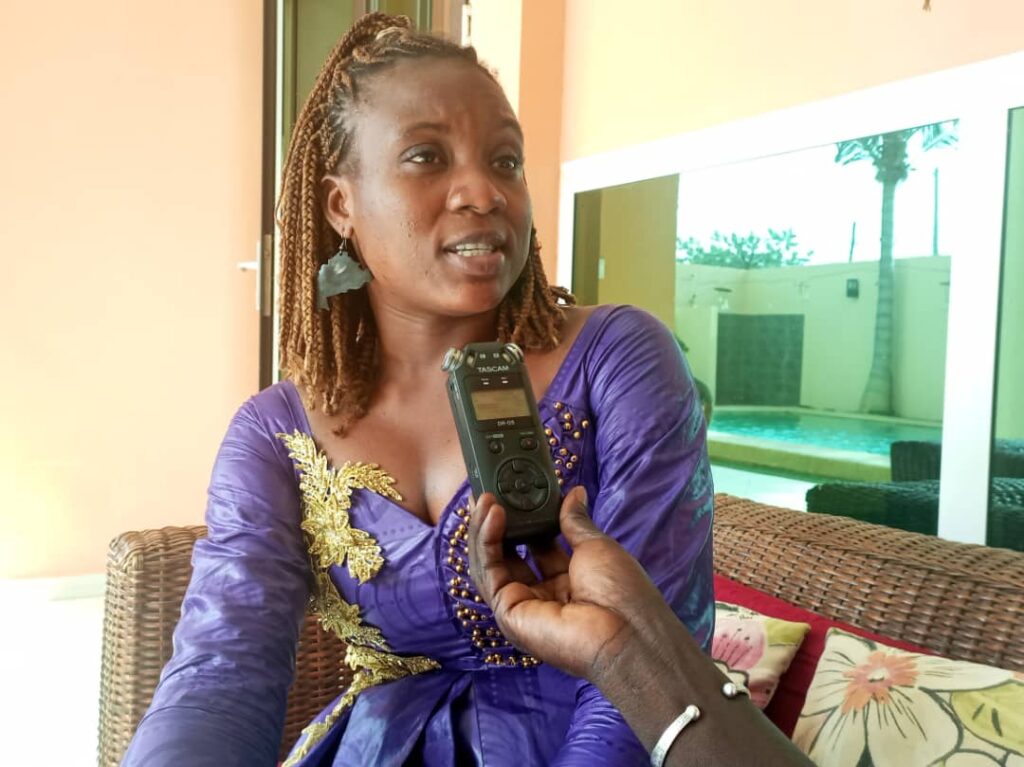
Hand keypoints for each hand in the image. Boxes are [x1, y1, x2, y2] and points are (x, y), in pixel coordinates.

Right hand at [467, 486, 671, 683]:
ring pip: (491, 564)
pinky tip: (492, 517)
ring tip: (484, 498)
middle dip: (495, 523)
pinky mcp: (508, 614)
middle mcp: (542, 594)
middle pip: (508, 554)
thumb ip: (575, 521)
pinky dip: (486, 544)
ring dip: (484, 530)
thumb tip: (573, 492)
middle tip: (487, 492)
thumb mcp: (596, 546)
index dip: (523, 519)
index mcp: (566, 580)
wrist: (626, 631)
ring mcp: (523, 606)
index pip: (535, 545)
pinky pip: (490, 575)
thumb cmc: (619, 590)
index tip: (514, 492)